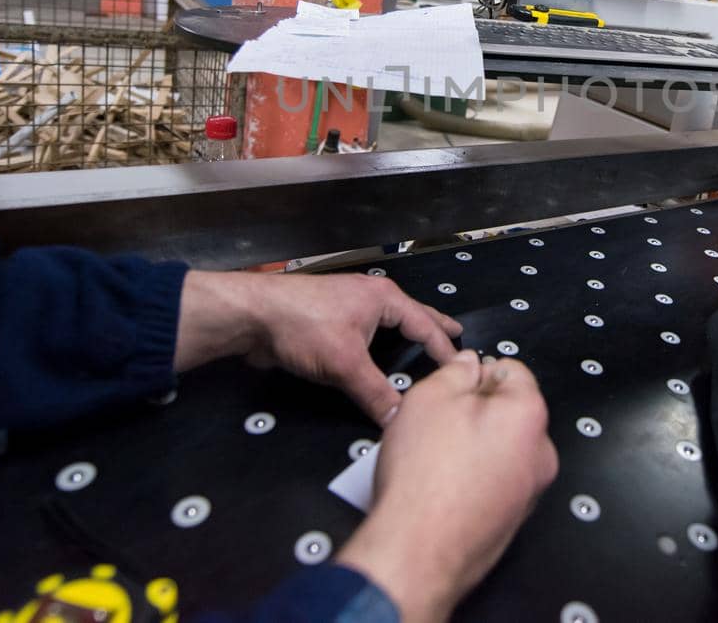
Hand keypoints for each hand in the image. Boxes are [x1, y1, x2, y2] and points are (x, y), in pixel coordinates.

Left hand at [175, 271, 461, 424]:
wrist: (253, 316)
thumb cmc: (304, 327)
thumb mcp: (345, 364)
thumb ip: (375, 393)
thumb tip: (399, 420)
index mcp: (384, 299)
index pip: (425, 325)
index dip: (445, 348)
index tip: (464, 367)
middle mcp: (371, 298)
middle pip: (412, 314)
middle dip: (433, 326)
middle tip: (458, 334)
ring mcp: (349, 307)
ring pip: (388, 324)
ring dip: (407, 335)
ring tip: (424, 345)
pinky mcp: (330, 322)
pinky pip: (368, 334)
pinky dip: (382, 343)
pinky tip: (381, 355)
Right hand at [337, 352, 557, 622]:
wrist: (418, 552)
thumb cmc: (424, 474)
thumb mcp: (429, 398)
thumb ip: (455, 372)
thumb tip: (468, 365)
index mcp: (529, 416)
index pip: (513, 370)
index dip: (478, 371)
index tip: (452, 385)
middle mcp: (540, 454)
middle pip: (509, 413)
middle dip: (475, 412)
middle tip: (436, 422)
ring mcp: (529, 493)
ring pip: (500, 450)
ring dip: (472, 446)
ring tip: (433, 457)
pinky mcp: (511, 521)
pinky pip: (494, 483)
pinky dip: (472, 478)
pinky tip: (440, 486)